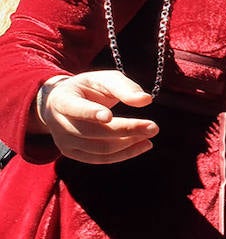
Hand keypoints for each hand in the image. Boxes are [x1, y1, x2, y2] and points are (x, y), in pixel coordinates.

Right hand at [37, 71, 158, 163]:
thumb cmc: (88, 88)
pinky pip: (100, 159)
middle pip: (94, 132)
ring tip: (150, 135)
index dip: (91, 113)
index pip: (75, 108)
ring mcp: (63, 141)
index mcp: (62, 100)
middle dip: (126, 130)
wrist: (61, 103)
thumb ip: (123, 87)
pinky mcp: (71, 153)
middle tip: (153, 127)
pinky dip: (124, 154)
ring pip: (99, 149)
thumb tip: (146, 100)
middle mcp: (58, 123)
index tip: (109, 116)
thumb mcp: (103, 79)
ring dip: (129, 144)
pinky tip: (143, 145)